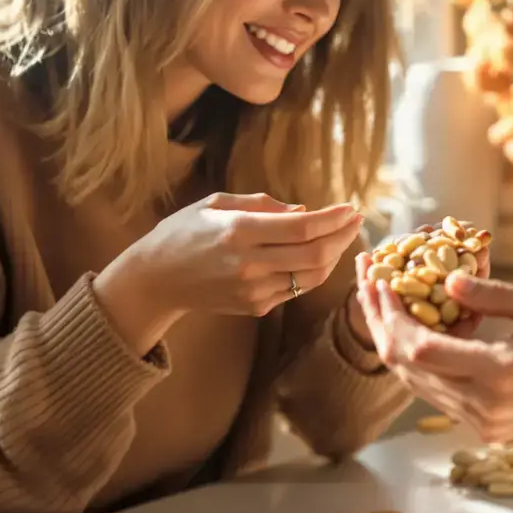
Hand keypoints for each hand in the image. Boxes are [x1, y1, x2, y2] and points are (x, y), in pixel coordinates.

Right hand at [96, 192, 362, 353]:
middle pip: (315, 254)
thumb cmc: (183, 232)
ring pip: (312, 276)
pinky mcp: (255, 308)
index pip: (303, 227)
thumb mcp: (215, 204)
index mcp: (240, 231)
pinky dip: (313, 272)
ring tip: (343, 238)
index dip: (334, 218)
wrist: (155, 280)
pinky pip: (296, 289)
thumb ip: (262, 205)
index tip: (351, 208)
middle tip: (356, 222)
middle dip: (343, 237)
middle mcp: (249, 264)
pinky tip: (318, 256)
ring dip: (334, 257)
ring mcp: (253, 290)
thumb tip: (303, 211)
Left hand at [377, 274, 512, 489]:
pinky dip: (424, 360)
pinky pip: (441, 393)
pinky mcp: (490, 427)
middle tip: (370, 281)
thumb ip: (493, 295)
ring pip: (419, 384)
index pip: (417, 349)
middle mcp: (483, 406)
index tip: (377, 278)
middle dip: (382, 323)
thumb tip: (447, 280)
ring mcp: (485, 422)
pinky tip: (423, 325)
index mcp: (498, 374)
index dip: (389, 314)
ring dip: (398, 342)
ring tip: (386, 297)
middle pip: (407, 369)